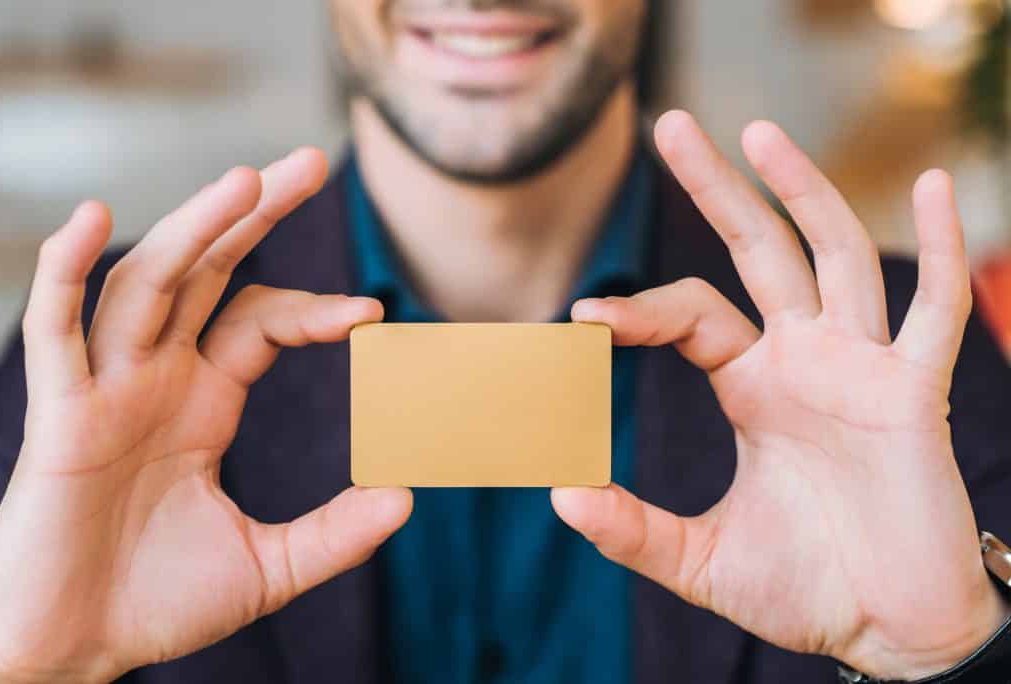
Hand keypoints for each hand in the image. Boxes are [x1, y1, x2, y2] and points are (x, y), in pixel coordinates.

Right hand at [0, 150, 411, 683]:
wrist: (75, 652)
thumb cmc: (157, 604)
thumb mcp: (267, 566)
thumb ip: (335, 533)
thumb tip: (408, 498)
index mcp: (203, 400)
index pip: (260, 320)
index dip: (313, 309)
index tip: (373, 317)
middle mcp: (155, 379)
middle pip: (207, 272)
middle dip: (253, 215)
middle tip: (309, 162)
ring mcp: (106, 390)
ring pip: (146, 285)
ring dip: (190, 227)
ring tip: (245, 180)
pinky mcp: (58, 417)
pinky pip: (55, 330)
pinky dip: (64, 272)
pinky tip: (95, 219)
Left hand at [555, 112, 1009, 679]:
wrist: (891, 631)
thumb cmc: (807, 589)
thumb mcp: (703, 560)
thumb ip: (633, 531)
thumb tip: (558, 499)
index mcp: (753, 387)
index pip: (690, 315)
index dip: (638, 309)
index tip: (581, 320)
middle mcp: (805, 361)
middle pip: (757, 250)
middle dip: (717, 189)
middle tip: (669, 125)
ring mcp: (861, 368)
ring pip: (835, 255)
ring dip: (802, 191)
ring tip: (758, 131)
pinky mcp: (916, 394)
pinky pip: (937, 309)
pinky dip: (943, 249)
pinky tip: (935, 185)